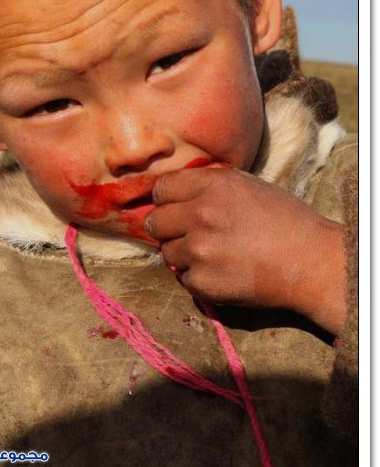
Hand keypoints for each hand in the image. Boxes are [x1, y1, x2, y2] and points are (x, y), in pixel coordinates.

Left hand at [144, 167, 345, 334]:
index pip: (161, 189)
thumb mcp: (246, 185)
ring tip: (212, 255)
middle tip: (188, 234)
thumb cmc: (284, 220)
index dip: (166, 199)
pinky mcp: (203, 282)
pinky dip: (197, 278)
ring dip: (183, 254)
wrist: (310, 262)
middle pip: (156, 222)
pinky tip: (221, 272)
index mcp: (211, 185)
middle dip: (168, 228)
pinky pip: (183, 278)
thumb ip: (208, 185)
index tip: (174, 207)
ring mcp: (199, 250)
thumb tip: (176, 192)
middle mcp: (200, 214)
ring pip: (166, 252)